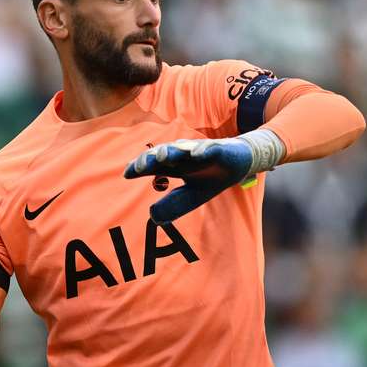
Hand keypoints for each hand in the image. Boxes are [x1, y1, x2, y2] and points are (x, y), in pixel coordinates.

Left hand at [124, 129, 284, 223]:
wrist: (240, 162)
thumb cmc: (212, 177)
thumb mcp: (192, 196)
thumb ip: (174, 205)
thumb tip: (153, 217)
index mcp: (176, 166)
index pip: (153, 165)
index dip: (140, 168)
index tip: (127, 174)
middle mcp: (184, 156)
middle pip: (163, 154)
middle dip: (151, 159)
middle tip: (139, 166)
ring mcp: (200, 151)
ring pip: (183, 148)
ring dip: (172, 151)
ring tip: (162, 156)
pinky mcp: (219, 149)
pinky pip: (211, 149)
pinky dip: (204, 150)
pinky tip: (197, 154)